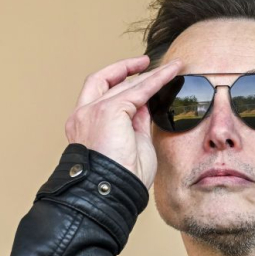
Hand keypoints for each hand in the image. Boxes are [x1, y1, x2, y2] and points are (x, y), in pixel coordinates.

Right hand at [65, 56, 181, 187]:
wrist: (110, 192)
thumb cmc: (121, 179)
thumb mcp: (131, 144)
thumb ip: (135, 122)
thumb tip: (145, 105)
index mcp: (84, 126)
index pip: (98, 95)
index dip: (117, 83)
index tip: (135, 75)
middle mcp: (82, 115)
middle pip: (104, 81)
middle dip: (125, 70)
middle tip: (146, 63)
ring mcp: (92, 111)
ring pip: (122, 84)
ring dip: (147, 74)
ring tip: (170, 68)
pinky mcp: (108, 110)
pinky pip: (138, 89)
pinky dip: (157, 79)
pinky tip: (172, 72)